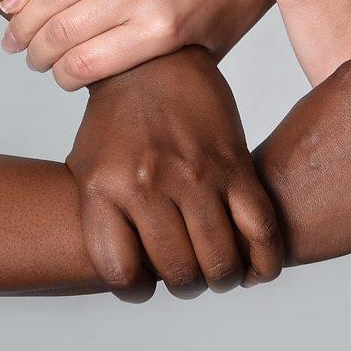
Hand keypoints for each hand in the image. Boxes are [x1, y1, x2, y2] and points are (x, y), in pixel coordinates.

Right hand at [0, 0, 269, 89]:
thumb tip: (104, 80)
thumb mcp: (205, 48)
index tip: (61, 80)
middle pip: (60, 31)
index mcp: (163, 30)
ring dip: (22, 19)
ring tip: (13, 37)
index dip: (62, 78)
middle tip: (30, 60)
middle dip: (36, 53)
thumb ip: (155, 64)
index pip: (85, 64)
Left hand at [66, 47, 281, 301]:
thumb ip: (101, 221)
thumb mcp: (86, 167)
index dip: (137, 289)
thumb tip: (130, 273)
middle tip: (191, 275)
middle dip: (186, 283)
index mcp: (104, 189)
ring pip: (220, 259)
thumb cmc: (115, 120)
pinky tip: (258, 267)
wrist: (152, 60)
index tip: (146, 283)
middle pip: (178, 271)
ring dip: (223, 276)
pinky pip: (259, 228)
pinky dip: (263, 260)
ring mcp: (194, 174)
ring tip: (221, 270)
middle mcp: (148, 184)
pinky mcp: (233, 163)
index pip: (121, 272)